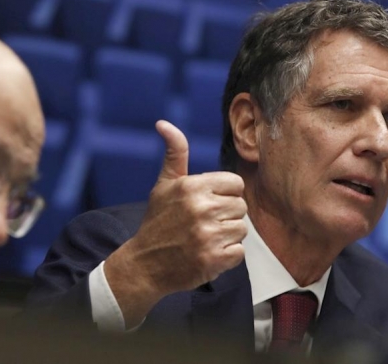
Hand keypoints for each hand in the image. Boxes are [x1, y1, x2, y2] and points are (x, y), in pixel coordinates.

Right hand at [104, 120, 246, 327]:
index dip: (224, 194)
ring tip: (205, 238)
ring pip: (242, 229)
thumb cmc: (158, 221)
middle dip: (226, 215)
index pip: (235, 183)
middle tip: (203, 223)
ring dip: (227, 236)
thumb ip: (174, 153)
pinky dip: (227, 256)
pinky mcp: (213, 259)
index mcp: (192, 186)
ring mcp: (208, 235)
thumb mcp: (164, 184)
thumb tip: (163, 123)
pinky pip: (239, 252)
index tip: (207, 203)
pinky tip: (208, 253)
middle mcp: (201, 208)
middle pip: (241, 206)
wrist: (145, 264)